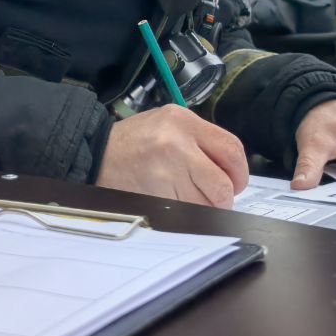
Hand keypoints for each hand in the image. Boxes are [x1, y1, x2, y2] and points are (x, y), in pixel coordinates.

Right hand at [96, 105, 248, 208]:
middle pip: (223, 184)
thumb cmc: (133, 141)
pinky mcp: (155, 193)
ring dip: (205, 208)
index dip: (240, 172)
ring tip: (189, 197)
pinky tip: (174, 201)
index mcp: (184, 121)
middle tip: (216, 198)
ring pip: (206, 204)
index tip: (236, 182)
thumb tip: (230, 169)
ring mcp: (166, 170)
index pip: (231, 149)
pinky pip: (185, 212)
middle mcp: (177, 143)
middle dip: (224, 197)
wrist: (95, 153)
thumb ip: (200, 139)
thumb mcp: (168, 123)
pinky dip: (186, 214)